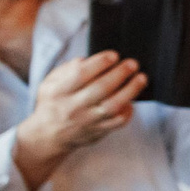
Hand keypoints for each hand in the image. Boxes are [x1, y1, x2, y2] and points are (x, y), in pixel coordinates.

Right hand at [16, 51, 144, 179]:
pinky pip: (118, 122)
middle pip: (100, 88)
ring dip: (130, 91)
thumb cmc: (52, 102)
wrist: (48, 135)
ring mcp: (87, 121)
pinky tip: (132, 100)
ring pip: (112, 106)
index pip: (80, 74)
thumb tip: (84, 60)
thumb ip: (65, 70)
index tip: (113, 55)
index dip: (99, 63)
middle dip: (120, 74)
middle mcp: (73, 107)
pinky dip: (128, 110)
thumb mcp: (49, 83)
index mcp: (59, 91)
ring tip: (141, 78)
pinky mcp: (98, 131)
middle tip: (132, 64)